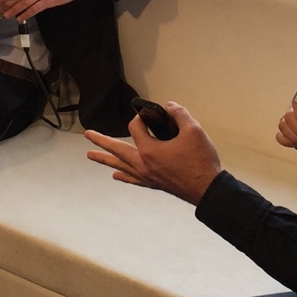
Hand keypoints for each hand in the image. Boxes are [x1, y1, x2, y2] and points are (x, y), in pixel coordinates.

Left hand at [85, 102, 221, 204]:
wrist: (208, 190)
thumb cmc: (200, 161)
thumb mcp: (193, 130)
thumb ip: (179, 114)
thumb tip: (170, 106)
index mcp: (150, 150)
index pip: (136, 128)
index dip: (142, 117)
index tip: (152, 114)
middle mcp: (143, 164)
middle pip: (117, 149)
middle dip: (101, 141)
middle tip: (88, 135)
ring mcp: (147, 176)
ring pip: (121, 166)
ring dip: (105, 159)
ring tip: (91, 155)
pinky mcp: (154, 184)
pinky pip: (133, 179)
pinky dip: (123, 176)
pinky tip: (116, 176)